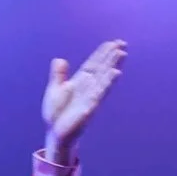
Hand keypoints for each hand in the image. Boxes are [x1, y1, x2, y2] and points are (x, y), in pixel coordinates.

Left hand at [42, 40, 126, 158]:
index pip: (93, 64)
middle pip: (102, 68)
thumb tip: (60, 60)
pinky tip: (115, 73)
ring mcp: (91, 96)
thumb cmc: (56, 113)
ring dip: (113, 65)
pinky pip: (100, 92)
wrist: (56, 132)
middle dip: (111, 56)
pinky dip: (108, 82)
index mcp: (80, 82)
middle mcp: (88, 87)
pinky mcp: (90, 106)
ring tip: (121, 53)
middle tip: (122, 43)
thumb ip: (58, 75)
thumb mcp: (54, 90)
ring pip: (104, 77)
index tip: (112, 43)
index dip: (102, 53)